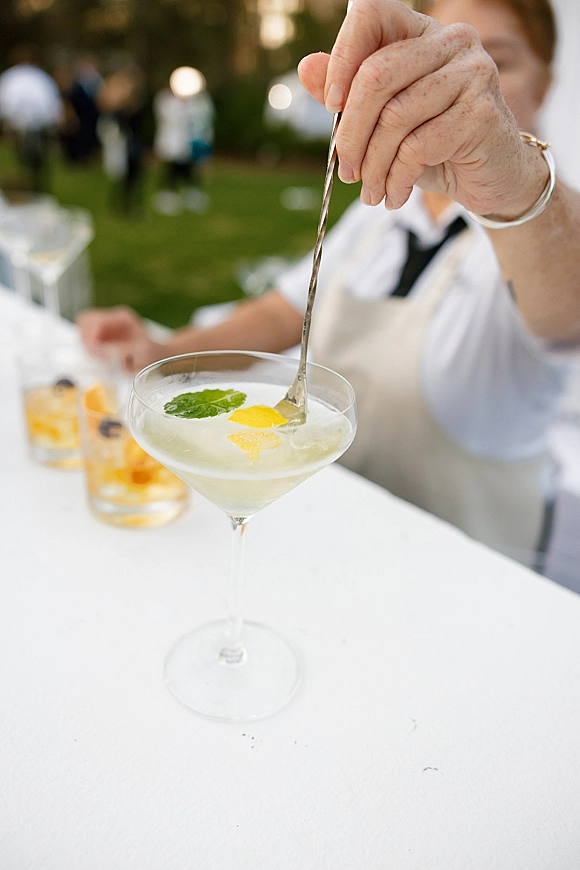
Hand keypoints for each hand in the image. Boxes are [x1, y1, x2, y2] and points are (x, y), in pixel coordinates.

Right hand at [76, 305, 165, 372]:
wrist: (158, 354)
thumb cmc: (153, 353)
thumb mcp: (141, 353)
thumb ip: (121, 351)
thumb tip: (101, 352)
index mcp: (122, 318)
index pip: (96, 321)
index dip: (92, 339)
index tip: (97, 356)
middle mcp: (112, 317)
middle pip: (85, 320)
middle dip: (86, 340)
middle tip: (95, 357)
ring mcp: (106, 324)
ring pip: (83, 326)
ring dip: (85, 342)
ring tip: (97, 357)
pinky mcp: (102, 333)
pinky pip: (86, 335)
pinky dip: (88, 346)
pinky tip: (98, 356)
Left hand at [297, 0, 545, 217]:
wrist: (491, 179)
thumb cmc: (435, 146)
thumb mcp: (385, 121)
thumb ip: (348, 95)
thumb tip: (306, 68)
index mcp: (421, 32)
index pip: (371, 14)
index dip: (342, 58)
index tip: (332, 106)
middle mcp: (451, 41)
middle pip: (376, 75)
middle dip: (351, 133)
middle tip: (347, 171)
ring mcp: (472, 73)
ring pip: (395, 117)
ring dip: (374, 166)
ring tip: (371, 192)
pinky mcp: (482, 113)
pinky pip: (419, 147)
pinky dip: (397, 178)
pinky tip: (394, 195)